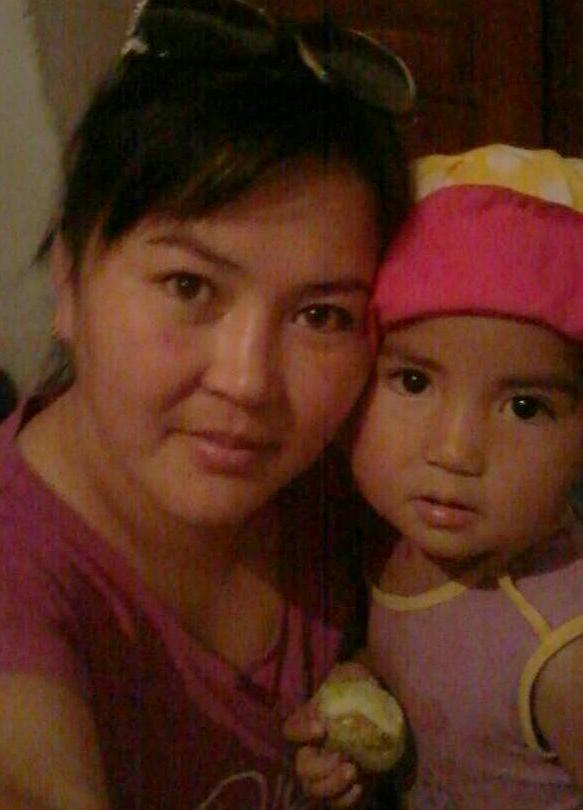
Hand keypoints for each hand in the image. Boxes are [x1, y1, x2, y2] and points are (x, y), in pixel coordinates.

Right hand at [284, 663, 375, 807]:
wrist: (385, 718)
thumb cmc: (364, 692)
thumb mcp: (353, 676)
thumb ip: (345, 675)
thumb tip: (344, 676)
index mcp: (309, 723)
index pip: (291, 729)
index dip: (301, 731)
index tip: (321, 728)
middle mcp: (312, 751)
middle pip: (301, 767)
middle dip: (319, 768)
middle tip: (342, 758)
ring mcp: (327, 772)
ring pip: (313, 790)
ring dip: (331, 786)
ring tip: (353, 771)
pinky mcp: (345, 789)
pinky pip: (336, 804)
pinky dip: (345, 800)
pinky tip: (360, 787)